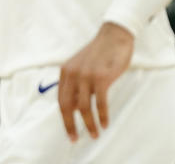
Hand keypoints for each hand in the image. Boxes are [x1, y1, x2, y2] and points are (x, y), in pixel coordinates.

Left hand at [58, 22, 133, 141]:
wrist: (114, 35)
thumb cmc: (100, 53)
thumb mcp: (82, 67)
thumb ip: (76, 84)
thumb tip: (74, 108)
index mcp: (65, 71)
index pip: (61, 100)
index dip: (64, 118)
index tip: (69, 132)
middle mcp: (72, 73)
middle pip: (67, 106)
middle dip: (71, 125)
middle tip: (75, 139)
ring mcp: (86, 75)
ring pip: (83, 107)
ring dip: (89, 124)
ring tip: (94, 134)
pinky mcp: (102, 77)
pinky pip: (100, 102)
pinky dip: (102, 115)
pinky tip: (105, 123)